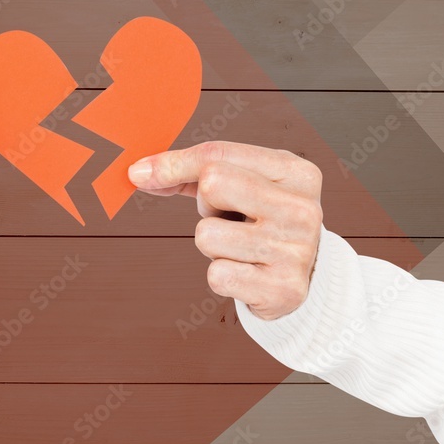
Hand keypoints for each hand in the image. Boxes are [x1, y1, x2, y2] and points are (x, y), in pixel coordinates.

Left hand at [127, 141, 323, 319]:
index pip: (218, 154)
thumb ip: (191, 172)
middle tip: (227, 217)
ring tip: (240, 246)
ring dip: (212, 245)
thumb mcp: (242, 184)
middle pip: (212, 184)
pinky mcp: (282, 289)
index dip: (173, 164)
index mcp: (296, 172)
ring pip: (206, 235)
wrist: (303, 279)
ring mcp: (295, 250)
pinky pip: (217, 275)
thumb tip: (139, 172)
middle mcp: (302, 208)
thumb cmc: (263, 221)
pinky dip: (221, 276)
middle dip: (205, 204)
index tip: (143, 173)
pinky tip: (247, 272)